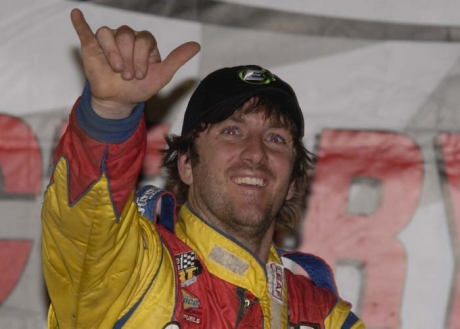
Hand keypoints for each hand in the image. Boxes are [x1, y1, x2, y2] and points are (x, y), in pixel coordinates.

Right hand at [70, 8, 200, 118]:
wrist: (121, 101)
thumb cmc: (140, 87)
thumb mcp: (162, 75)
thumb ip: (177, 59)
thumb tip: (197, 45)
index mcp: (144, 41)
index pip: (144, 39)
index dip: (142, 58)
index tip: (140, 75)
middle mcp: (127, 37)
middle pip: (126, 36)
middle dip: (128, 59)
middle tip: (127, 76)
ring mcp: (109, 40)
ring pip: (108, 34)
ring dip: (113, 53)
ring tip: (116, 69)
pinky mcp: (92, 46)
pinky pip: (86, 31)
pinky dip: (80, 23)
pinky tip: (76, 14)